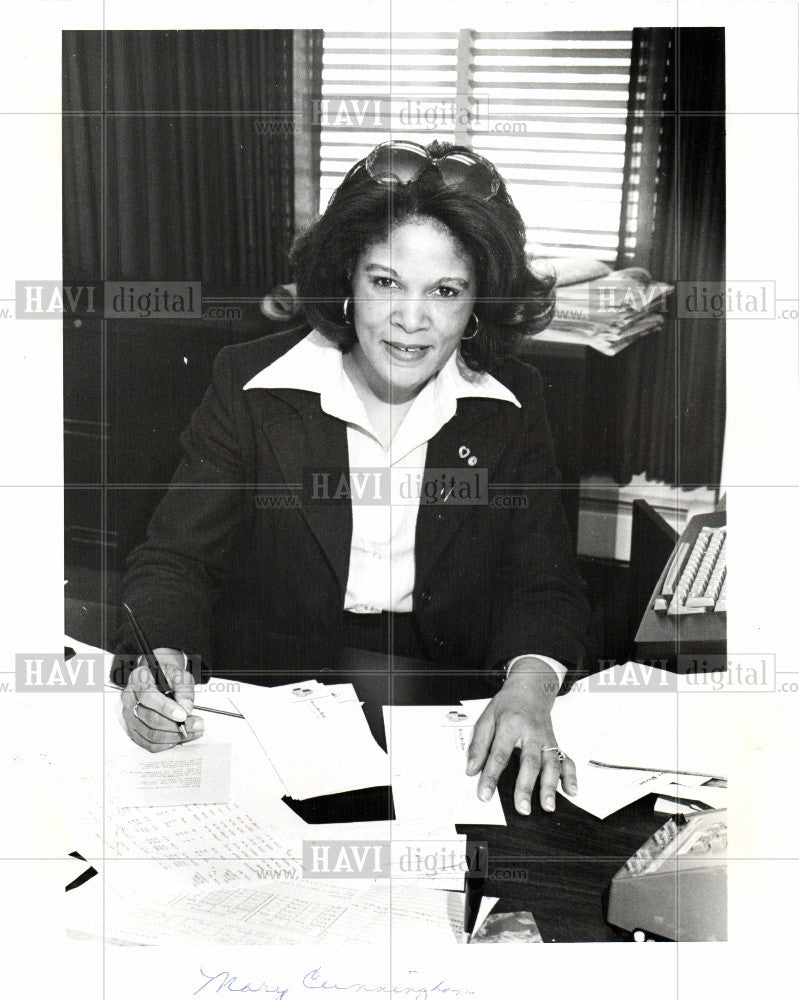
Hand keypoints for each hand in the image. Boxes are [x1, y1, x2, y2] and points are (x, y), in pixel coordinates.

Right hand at [120, 648, 203, 751]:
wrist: (158, 678)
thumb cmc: (167, 676)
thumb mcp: (179, 674)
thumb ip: (184, 689)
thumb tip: (186, 708)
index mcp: (138, 680)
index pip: (148, 697)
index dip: (166, 708)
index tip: (183, 715)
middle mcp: (129, 700)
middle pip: (150, 719)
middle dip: (176, 725)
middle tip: (196, 725)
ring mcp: (129, 716)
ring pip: (150, 734)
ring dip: (174, 736)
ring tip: (193, 732)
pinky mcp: (133, 730)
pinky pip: (148, 744)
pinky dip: (166, 744)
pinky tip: (179, 738)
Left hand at [465, 659, 576, 814]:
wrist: (529, 690)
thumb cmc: (506, 706)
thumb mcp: (486, 718)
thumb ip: (478, 745)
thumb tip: (471, 769)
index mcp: (510, 724)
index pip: (499, 753)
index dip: (491, 776)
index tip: (484, 795)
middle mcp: (531, 732)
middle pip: (530, 761)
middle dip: (526, 786)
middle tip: (521, 807)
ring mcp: (546, 739)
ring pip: (551, 763)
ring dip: (550, 786)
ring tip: (547, 806)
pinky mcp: (555, 743)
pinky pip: (566, 760)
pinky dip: (571, 776)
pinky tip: (571, 791)